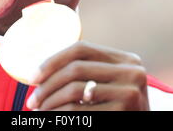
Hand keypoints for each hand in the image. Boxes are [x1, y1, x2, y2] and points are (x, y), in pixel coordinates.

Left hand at [25, 41, 149, 110]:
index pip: (82, 48)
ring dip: (50, 101)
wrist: (141, 128)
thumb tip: (41, 70)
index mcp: (126, 59)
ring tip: (39, 110)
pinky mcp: (124, 110)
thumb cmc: (117, 109)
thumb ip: (89, 72)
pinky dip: (60, 115)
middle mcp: (132, 71)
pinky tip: (52, 118)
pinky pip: (80, 111)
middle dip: (47, 84)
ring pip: (75, 90)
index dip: (53, 60)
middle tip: (31, 100)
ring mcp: (130, 91)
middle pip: (76, 68)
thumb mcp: (109, 85)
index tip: (33, 77)